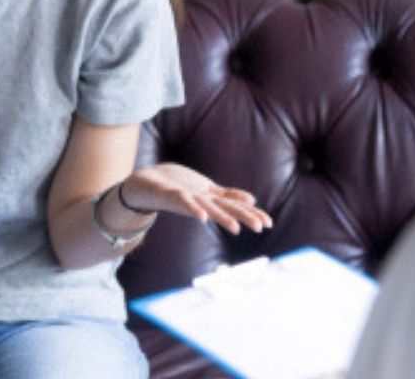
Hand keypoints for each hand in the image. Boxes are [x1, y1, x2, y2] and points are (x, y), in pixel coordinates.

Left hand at [122, 163, 272, 235]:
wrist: (145, 184)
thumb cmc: (178, 187)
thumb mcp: (207, 188)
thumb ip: (227, 195)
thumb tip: (251, 200)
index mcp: (211, 199)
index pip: (235, 205)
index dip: (252, 213)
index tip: (269, 223)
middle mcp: (202, 202)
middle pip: (225, 208)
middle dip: (242, 217)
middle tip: (260, 228)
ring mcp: (188, 199)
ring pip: (208, 208)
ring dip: (221, 218)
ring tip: (236, 229)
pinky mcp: (173, 195)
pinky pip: (184, 202)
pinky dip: (194, 209)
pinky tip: (202, 218)